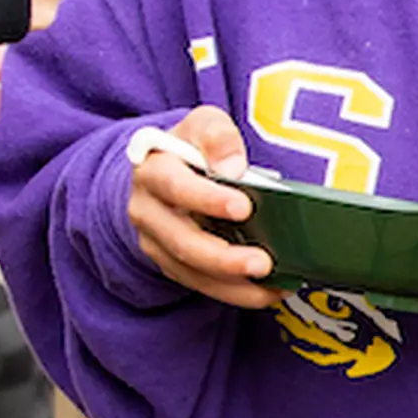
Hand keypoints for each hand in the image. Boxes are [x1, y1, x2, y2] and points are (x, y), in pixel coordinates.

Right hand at [127, 105, 274, 309]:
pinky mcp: (170, 263)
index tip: (244, 207)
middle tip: (263, 263)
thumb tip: (233, 167)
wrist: (164, 173)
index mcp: (152, 169)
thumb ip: (217, 135)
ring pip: (190, 270)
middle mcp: (146, 209)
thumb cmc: (191, 147)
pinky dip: (234, 292)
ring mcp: (156, 241)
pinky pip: (200, 285)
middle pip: (181, 240)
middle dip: (223, 257)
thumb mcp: (204, 124)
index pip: (174, 186)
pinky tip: (266, 291)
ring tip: (271, 285)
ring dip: (232, 284)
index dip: (207, 198)